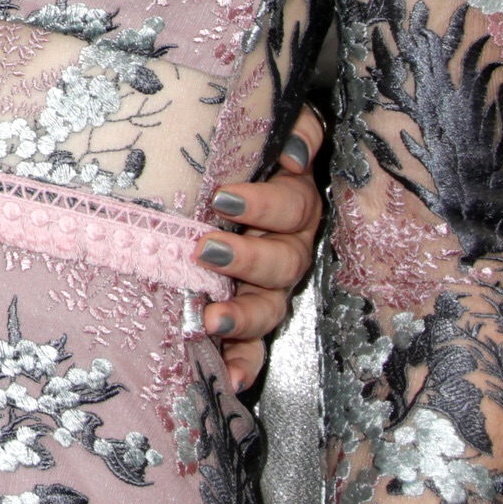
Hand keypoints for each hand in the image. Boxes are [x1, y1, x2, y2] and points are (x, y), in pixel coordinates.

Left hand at [198, 105, 324, 389]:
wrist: (221, 175)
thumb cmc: (239, 149)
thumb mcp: (263, 126)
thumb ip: (294, 127)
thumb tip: (296, 147)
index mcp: (292, 201)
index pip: (292, 204)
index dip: (266, 203)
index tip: (225, 198)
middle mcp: (286, 246)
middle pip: (283, 260)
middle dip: (248, 259)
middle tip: (207, 250)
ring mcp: (270, 285)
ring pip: (270, 306)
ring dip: (243, 317)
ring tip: (211, 320)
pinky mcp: (250, 315)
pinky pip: (255, 346)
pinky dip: (244, 362)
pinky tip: (229, 377)